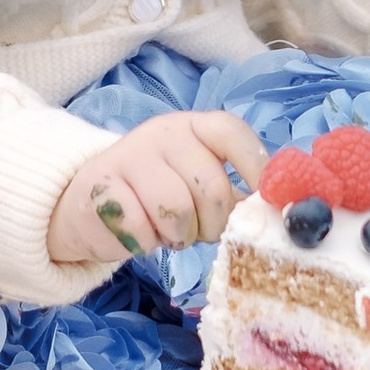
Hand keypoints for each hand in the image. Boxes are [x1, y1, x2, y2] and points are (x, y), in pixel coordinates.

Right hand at [48, 112, 264, 265]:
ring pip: (177, 210)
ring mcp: (129, 156)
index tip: (265, 201)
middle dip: (212, 223)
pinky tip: (139, 232)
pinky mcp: (101, 187)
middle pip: (211, 186)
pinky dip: (146, 243)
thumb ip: (234, 193)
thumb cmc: (157, 195)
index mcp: (192, 126)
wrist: (90, 204)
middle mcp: (162, 132)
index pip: (231, 132)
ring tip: (167, 231)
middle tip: (196, 229)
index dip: (255, 166)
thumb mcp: (196, 183)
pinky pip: (141, 230)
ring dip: (178, 235)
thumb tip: (279, 215)